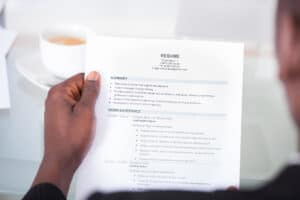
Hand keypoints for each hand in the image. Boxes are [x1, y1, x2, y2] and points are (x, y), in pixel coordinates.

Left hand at [32, 72, 100, 195]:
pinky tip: (93, 121)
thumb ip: (90, 92)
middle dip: (93, 96)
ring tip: (97, 115)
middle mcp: (56, 99)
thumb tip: (94, 76)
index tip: (106, 88)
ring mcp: (59, 110)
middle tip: (103, 104)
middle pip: (80, 88)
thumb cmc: (70, 140)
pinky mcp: (63, 118)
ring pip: (80, 100)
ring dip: (91, 106)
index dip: (95, 83)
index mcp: (59, 93)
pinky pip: (78, 109)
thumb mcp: (85, 112)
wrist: (62, 161)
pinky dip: (86, 113)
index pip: (81, 78)